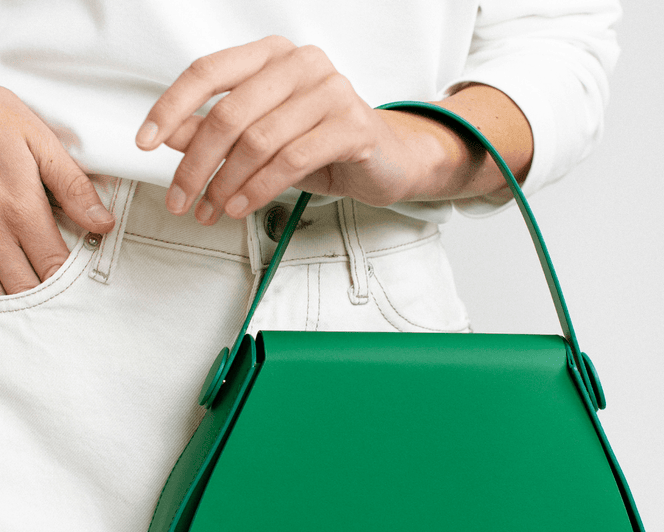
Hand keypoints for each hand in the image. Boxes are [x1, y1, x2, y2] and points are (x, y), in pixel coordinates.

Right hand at [0, 88, 114, 293]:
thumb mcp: (39, 141)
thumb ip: (72, 185)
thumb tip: (103, 223)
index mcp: (20, 209)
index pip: (55, 267)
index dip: (75, 285)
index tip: (91, 290)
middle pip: (26, 287)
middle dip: (50, 298)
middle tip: (73, 301)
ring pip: (1, 286)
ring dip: (23, 294)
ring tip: (47, 293)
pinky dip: (2, 282)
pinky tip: (18, 278)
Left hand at [135, 36, 430, 225]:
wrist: (386, 160)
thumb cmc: (321, 144)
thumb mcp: (262, 137)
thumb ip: (217, 131)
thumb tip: (170, 136)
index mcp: (270, 55)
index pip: (207, 72)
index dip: (171, 107)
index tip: (145, 141)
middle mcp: (299, 63)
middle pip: (229, 114)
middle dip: (197, 164)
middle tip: (181, 200)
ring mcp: (330, 91)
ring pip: (258, 141)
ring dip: (226, 184)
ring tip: (212, 211)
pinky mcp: (351, 126)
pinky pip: (292, 160)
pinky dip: (259, 189)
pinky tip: (242, 206)